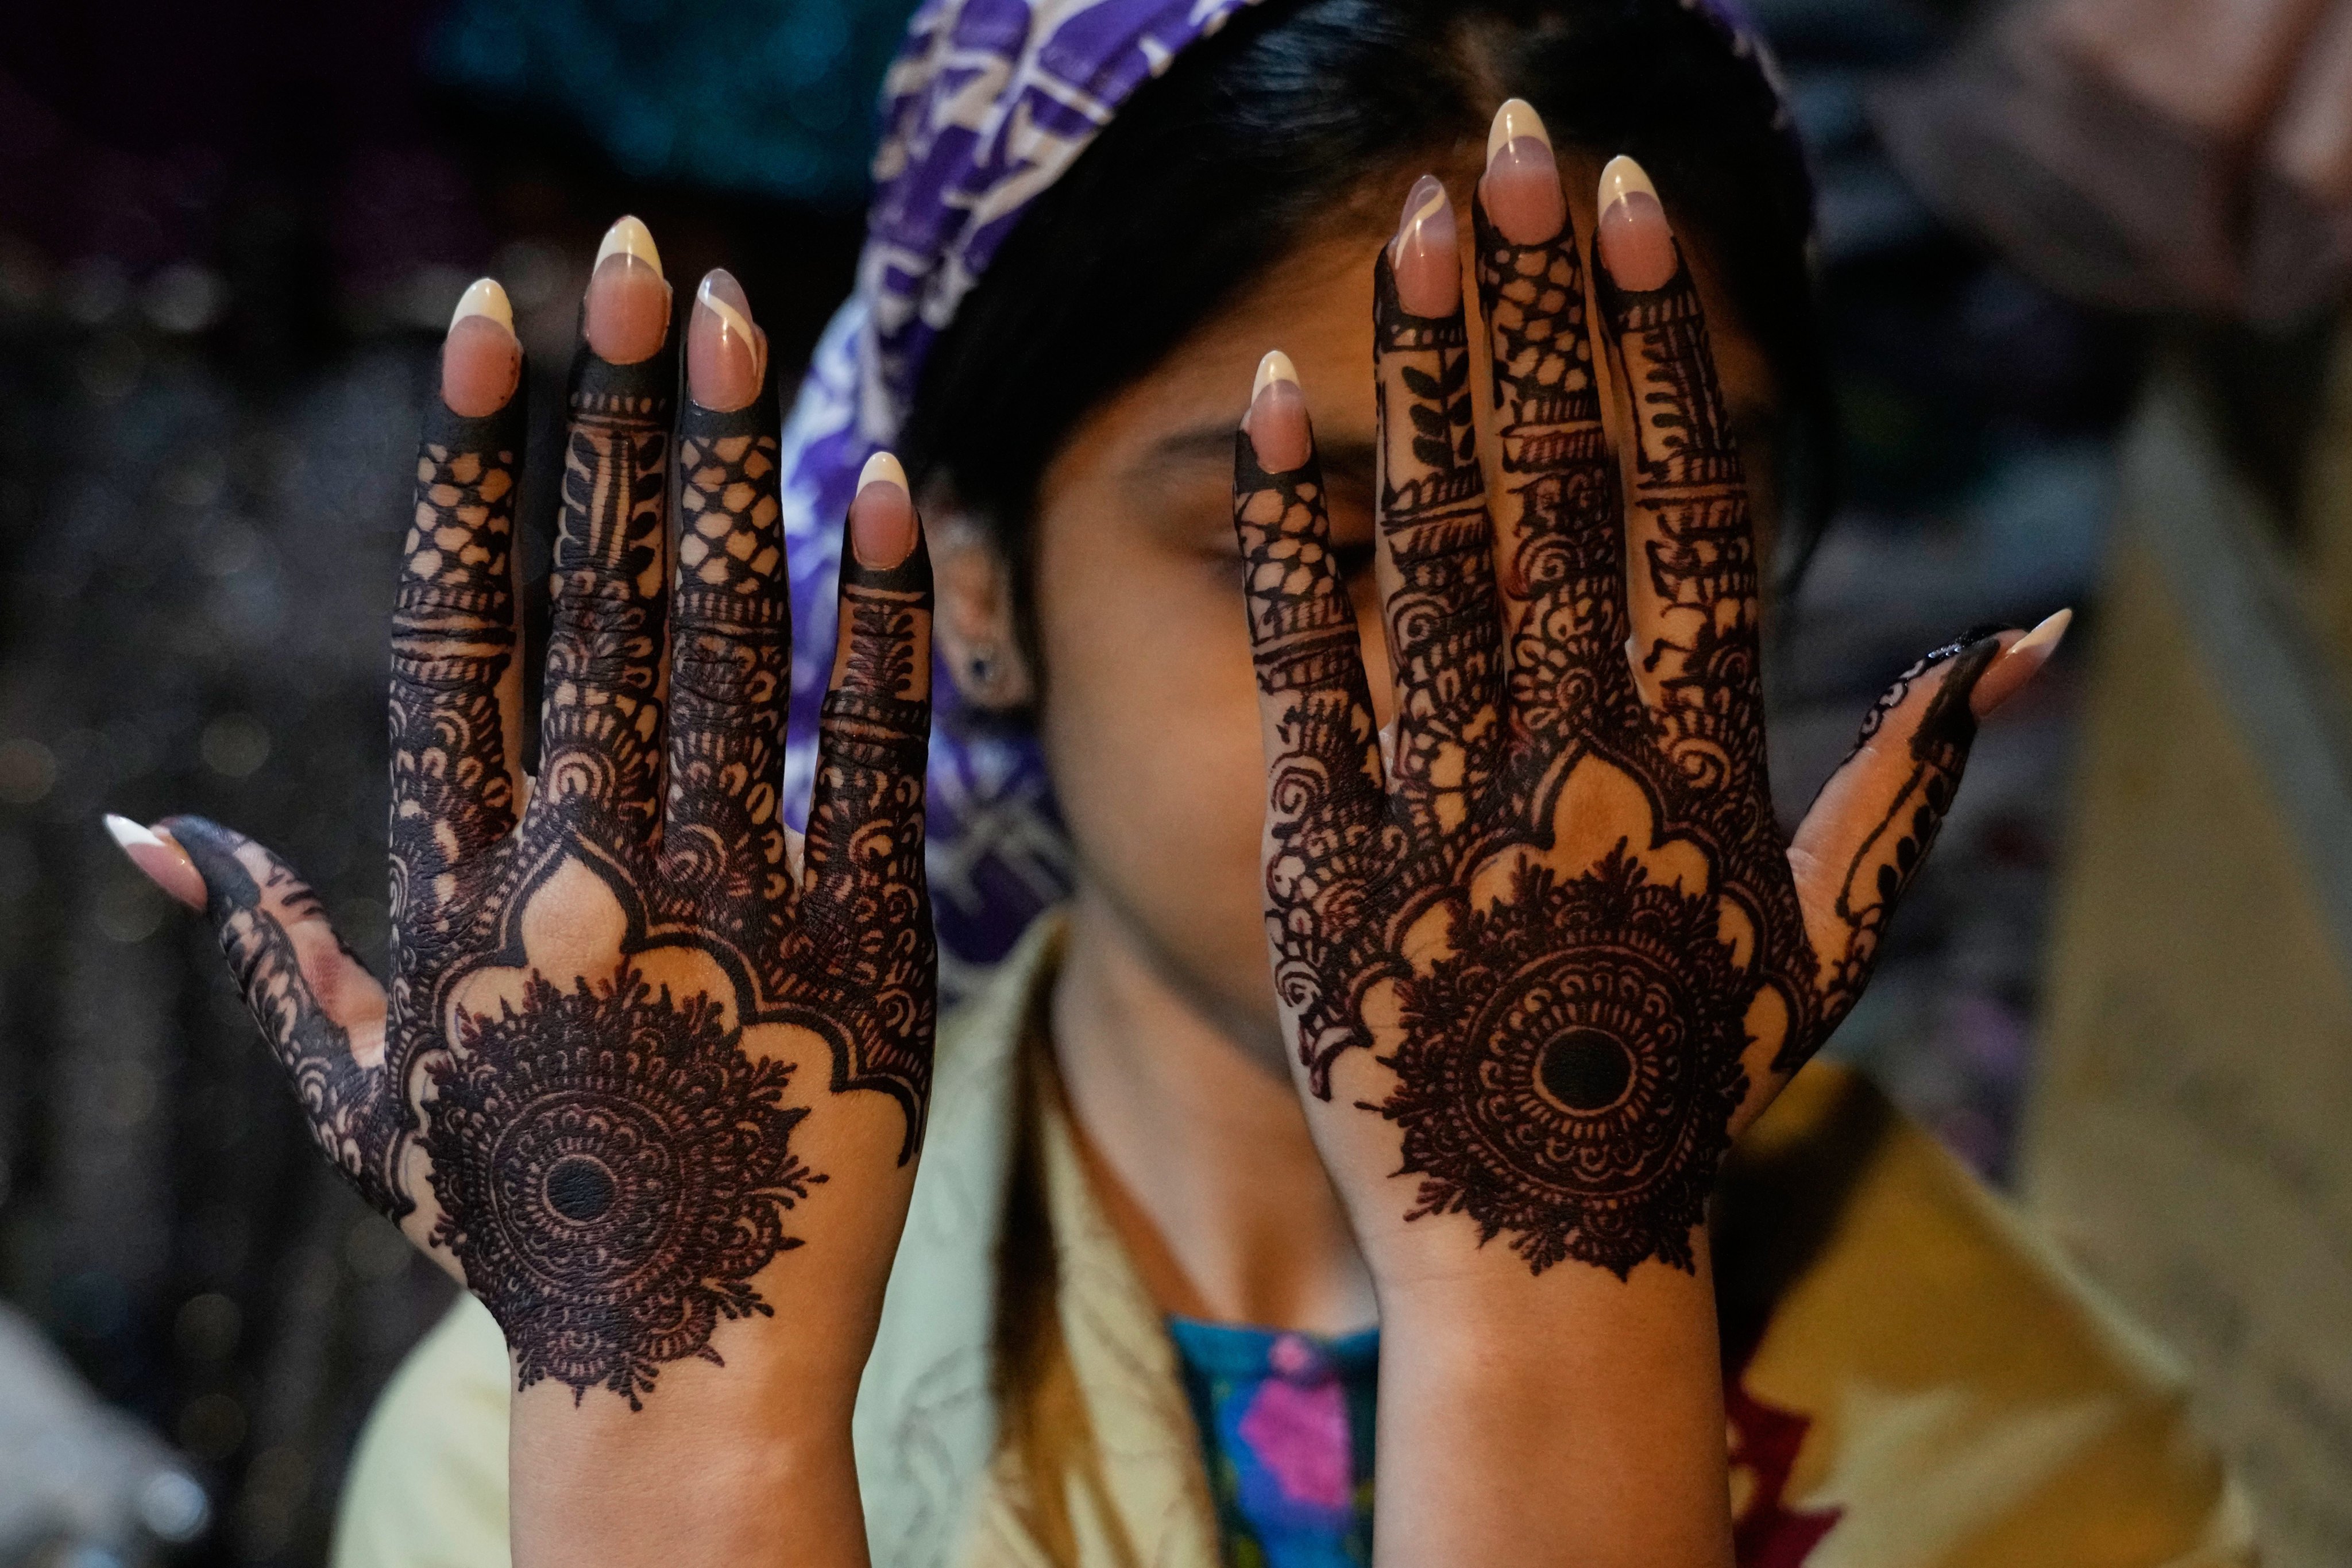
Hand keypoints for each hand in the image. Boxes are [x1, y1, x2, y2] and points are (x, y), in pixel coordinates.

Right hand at [113, 222, 934, 1420]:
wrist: (679, 1372)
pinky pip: (874, 746)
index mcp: (451, 890)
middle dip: (623, 414)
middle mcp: (577, 872)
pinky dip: (882, 612)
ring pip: (729, 640)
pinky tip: (889, 488)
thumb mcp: (360, 1095)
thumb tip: (140, 834)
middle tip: (645, 257)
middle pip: (598, 596)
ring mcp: (726, 906)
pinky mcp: (862, 946)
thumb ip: (264, 948)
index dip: (479, 462)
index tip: (498, 322)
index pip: (454, 626)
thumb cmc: (519, 1223)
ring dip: (738, 466)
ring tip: (750, 320)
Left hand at [1232, 117, 2061, 1285]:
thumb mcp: (1823, 944)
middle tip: (1507, 142)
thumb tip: (2020, 643)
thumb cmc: (1684, 1087)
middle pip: (1559, 484)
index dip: (1658, 338)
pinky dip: (1288, 526)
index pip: (1688, 497)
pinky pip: (1301, 663)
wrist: (1541, 1246)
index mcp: (1702, 757)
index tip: (1628, 205)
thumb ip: (1906, 782)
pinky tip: (1271, 393)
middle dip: (1537, 304)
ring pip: (1436, 543)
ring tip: (1409, 223)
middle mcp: (1579, 753)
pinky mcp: (1323, 851)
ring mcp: (1445, 797)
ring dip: (1423, 372)